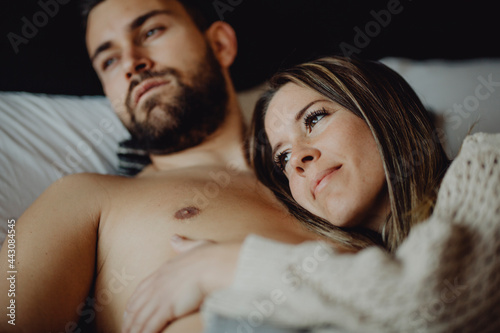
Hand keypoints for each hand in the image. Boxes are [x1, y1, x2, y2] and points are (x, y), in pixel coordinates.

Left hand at [122, 235, 240, 332]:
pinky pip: (150, 325)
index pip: (141, 289)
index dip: (133, 303)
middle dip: (129, 320)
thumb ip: (183, 245)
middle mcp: (158, 283)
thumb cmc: (212, 257)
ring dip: (134, 330)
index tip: (129, 313)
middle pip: (136, 306)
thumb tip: (174, 239)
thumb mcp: (194, 247)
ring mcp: (160, 295)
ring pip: (140, 318)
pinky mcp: (166, 307)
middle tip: (125, 330)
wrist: (216, 265)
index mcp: (163, 270)